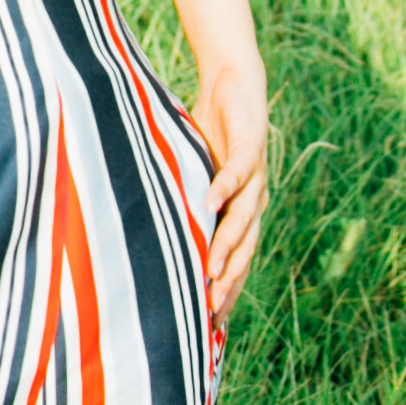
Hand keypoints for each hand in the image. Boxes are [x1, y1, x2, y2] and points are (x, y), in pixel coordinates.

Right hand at [188, 63, 267, 323]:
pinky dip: (222, 189)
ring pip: (243, 218)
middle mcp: (254, 197)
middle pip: (245, 248)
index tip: (214, 322)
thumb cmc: (211, 129)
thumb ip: (183, 199)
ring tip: (211, 269)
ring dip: (227, 245)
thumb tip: (149, 224)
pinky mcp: (250, 146)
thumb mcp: (194, 172)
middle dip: (229, 280)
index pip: (238, 258)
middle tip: (213, 310)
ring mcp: (255, 174)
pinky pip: (236, 173)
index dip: (229, 288)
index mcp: (242, 208)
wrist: (234, 81)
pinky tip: (209, 204)